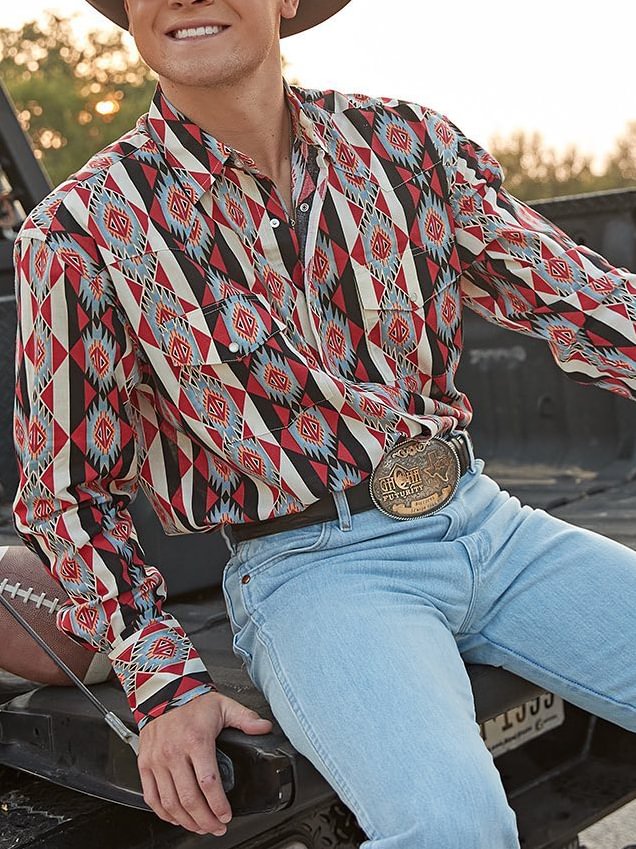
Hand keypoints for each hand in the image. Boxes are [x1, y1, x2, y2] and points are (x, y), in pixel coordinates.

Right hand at [137, 691, 272, 834]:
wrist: (163, 689)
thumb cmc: (191, 699)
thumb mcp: (223, 705)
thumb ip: (245, 718)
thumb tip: (264, 727)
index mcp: (196, 740)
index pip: (208, 783)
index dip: (218, 805)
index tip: (226, 815)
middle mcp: (174, 753)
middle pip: (189, 799)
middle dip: (205, 820)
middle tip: (216, 827)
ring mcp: (157, 760)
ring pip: (170, 803)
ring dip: (186, 821)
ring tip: (200, 827)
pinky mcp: (145, 764)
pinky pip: (151, 797)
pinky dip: (164, 813)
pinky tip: (176, 818)